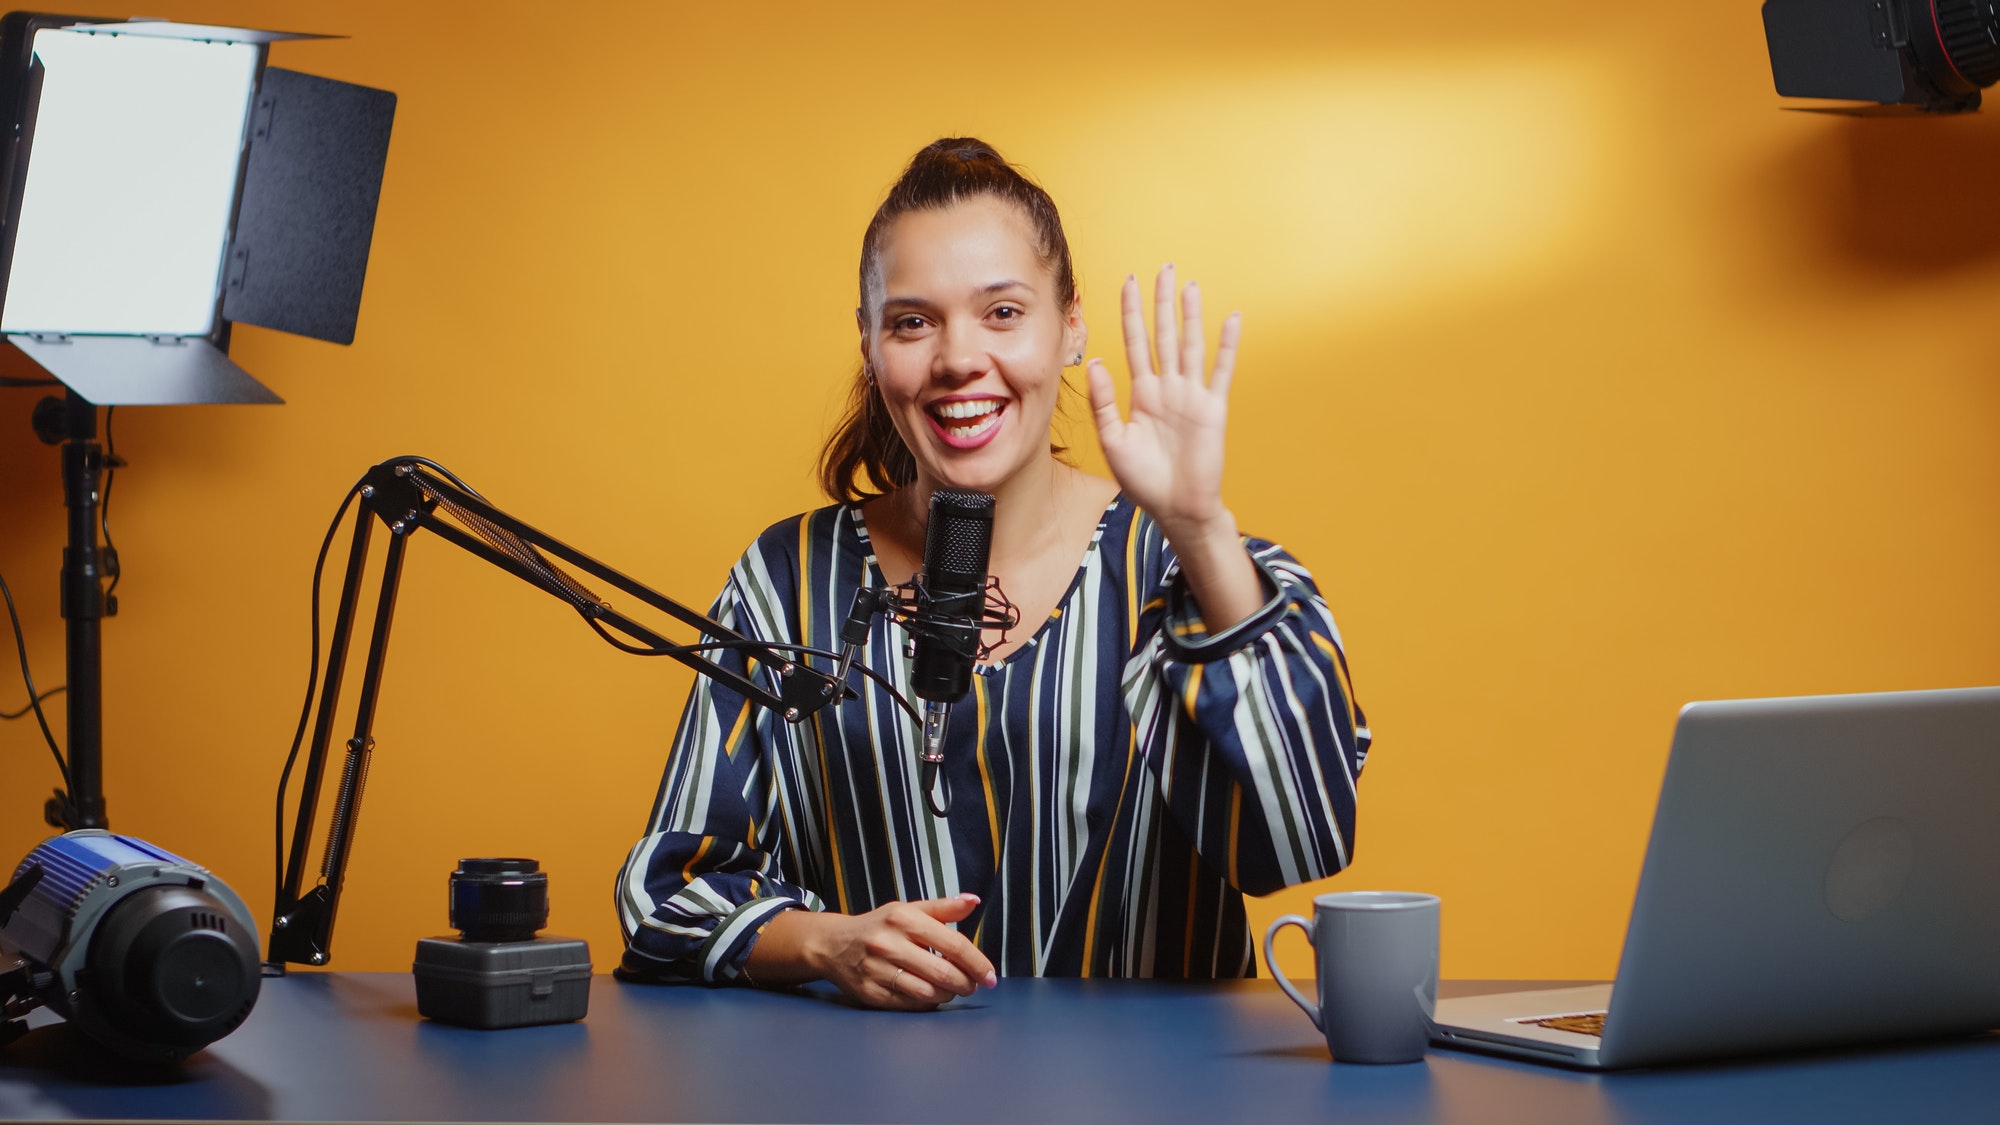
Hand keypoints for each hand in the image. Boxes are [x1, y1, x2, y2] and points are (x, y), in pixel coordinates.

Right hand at [750, 894, 996, 1010]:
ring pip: (928, 992)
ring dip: (949, 995)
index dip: (977, 963)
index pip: (952, 944)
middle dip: (966, 983)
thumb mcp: (908, 909)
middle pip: (943, 973)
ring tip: (953, 990)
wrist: (833, 944)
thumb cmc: (879, 926)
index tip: (990, 976)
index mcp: (904, 918)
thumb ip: (943, 908)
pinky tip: (932, 995)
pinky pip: (910, 1005)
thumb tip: (974, 901)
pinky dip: (928, 1003)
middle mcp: (889, 943)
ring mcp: (877, 970)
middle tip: (973, 985)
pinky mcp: (870, 993)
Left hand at [1086, 265, 1240, 540]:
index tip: (1129, 283)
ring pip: (1191, 346)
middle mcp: (1167, 388)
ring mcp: (1191, 396)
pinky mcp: (1213, 408)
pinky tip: (1231, 320)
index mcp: (1141, 394)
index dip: (1131, 313)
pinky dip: (1227, 345)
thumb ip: (1103, 401)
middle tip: (1164, 268)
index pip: (1135, 343)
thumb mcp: (1113, 440)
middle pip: (1164, 335)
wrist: (1176, 508)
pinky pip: (1220, 371)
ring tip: (1189, 286)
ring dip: (1191, 316)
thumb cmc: (1144, 480)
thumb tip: (1096, 360)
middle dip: (1162, 303)